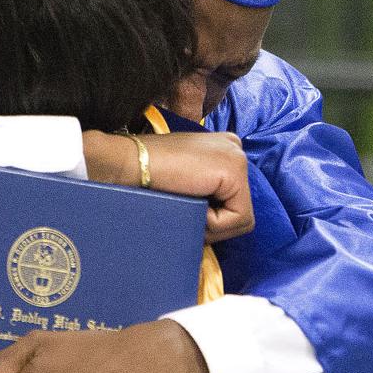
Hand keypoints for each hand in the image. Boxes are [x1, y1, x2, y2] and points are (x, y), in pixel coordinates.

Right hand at [83, 130, 253, 242]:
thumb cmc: (148, 174)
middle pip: (241, 209)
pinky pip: (238, 218)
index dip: (211, 216)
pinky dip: (214, 223)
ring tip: (187, 206)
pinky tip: (191, 203)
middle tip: (187, 211)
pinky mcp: (235, 171)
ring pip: (241, 218)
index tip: (186, 206)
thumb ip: (205, 190)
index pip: (234, 199)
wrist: (131, 163)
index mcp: (224, 147)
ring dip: (212, 225)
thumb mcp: (185, 178)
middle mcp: (236, 148)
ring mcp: (237, 157)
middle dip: (215, 223)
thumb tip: (213, 221)